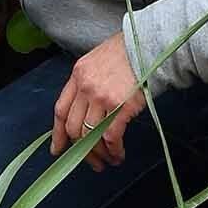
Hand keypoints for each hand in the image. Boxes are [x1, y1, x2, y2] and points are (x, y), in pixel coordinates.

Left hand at [51, 33, 146, 170]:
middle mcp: (85, 87)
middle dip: (81, 151)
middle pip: (74, 128)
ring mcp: (102, 97)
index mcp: (77, 75)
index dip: (58, 134)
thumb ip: (86, 84)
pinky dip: (114, 150)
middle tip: (93, 163)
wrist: (148, 45)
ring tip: (109, 161)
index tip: (58, 150)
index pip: (61, 110)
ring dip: (99, 154)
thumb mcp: (97, 62)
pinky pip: (111, 137)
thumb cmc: (126, 54)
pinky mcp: (121, 106)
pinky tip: (119, 155)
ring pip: (91, 136)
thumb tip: (85, 113)